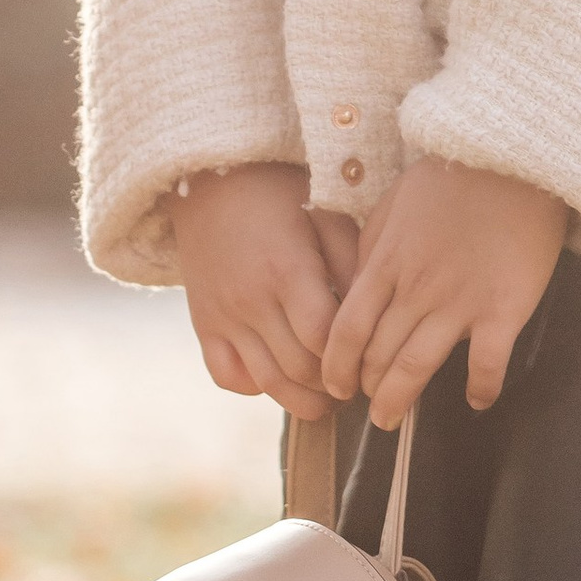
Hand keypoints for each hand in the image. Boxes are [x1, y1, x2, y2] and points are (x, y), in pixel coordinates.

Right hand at [175, 164, 358, 422]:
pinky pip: (226, 376)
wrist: (208, 180)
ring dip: (302, 400)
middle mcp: (252, 300)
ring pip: (267, 383)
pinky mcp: (204, 325)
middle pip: (299, 368)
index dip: (351, 359)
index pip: (324, 337)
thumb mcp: (326, 216)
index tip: (371, 361)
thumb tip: (376, 315)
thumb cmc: (279, 193)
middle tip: (357, 386)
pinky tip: (278, 378)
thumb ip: (353, 265)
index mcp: (287, 270)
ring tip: (327, 399)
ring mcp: (224, 317)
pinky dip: (254, 388)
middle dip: (334, 386)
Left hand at [321, 160, 567, 430]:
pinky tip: (477, 400)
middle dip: (366, 389)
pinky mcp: (504, 308)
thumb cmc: (453, 176)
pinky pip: (487, 362)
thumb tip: (356, 284)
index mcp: (386, 263)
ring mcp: (460, 302)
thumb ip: (372, 245)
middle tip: (367, 407)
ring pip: (416, 366)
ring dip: (399, 399)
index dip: (335, 365)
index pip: (347, 329)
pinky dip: (481, 387)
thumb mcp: (396, 202)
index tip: (335, 385)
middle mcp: (416, 289)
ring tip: (392, 420)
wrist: (514, 159)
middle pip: (378, 355)